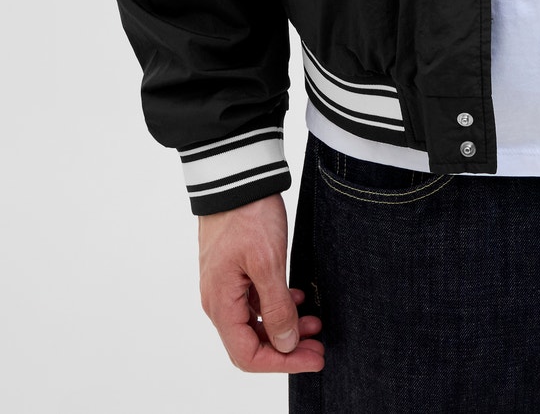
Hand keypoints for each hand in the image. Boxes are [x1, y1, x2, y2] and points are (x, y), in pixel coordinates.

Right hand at [197, 191, 324, 372]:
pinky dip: (279, 305)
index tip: (314, 358)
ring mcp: (226, 285)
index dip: (282, 362)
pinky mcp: (236, 271)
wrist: (237, 176)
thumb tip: (286, 343)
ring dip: (286, 326)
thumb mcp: (268, 262)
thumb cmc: (248, 215)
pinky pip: (256, 301)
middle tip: (320, 345)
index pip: (247, 354)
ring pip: (257, 322)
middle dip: (288, 347)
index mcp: (221, 304)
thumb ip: (277, 307)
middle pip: (252, 342)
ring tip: (317, 321)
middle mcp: (219, 300)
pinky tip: (299, 298)